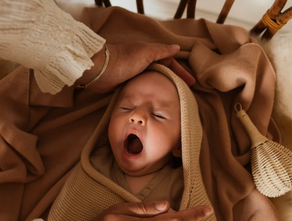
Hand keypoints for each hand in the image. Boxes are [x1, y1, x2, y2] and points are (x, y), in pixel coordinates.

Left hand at [78, 42, 195, 92]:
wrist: (101, 70)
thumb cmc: (123, 60)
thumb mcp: (146, 53)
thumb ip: (161, 50)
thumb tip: (176, 47)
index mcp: (149, 54)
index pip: (170, 62)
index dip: (181, 72)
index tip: (191, 83)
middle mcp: (143, 63)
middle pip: (163, 73)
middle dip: (173, 82)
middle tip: (183, 94)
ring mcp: (135, 75)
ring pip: (154, 82)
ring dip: (162, 89)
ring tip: (172, 100)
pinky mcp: (127, 85)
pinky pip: (143, 90)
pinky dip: (150, 95)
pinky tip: (155, 102)